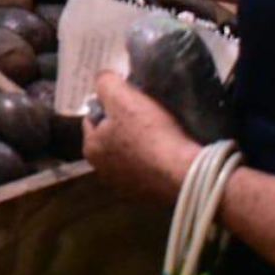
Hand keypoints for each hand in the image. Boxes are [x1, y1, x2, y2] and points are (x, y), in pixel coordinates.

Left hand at [83, 71, 201, 204]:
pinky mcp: (149, 194)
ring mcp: (127, 186)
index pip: (92, 118)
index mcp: (91, 149)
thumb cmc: (148, 133)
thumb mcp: (122, 97)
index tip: (127, 96)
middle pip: (111, 136)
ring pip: (130, 153)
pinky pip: (148, 168)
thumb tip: (103, 80)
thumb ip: (106, 83)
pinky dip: (155, 159)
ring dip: (141, 142)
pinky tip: (168, 149)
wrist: (183, 173)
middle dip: (124, 123)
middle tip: (144, 109)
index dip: (108, 103)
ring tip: (159, 128)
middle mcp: (104, 172)